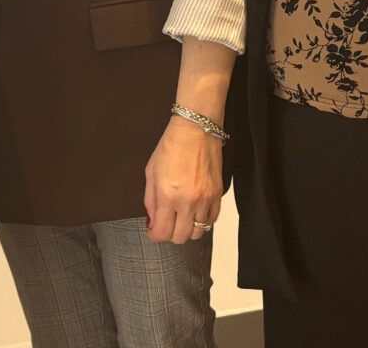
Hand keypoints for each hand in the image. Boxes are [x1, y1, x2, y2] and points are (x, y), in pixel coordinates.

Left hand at [143, 116, 222, 243]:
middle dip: (171, 234)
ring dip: (188, 229)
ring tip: (182, 218)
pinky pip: (212, 219)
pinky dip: (203, 221)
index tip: (154, 230)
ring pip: (199, 232)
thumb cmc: (172, 146)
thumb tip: (152, 221)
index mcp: (168, 195)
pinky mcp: (217, 194)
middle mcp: (188, 201)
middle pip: (181, 237)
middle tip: (167, 224)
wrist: (196, 130)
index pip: (162, 232)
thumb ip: (150, 200)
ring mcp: (205, 199)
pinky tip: (196, 212)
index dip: (155, 235)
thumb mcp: (151, 173)